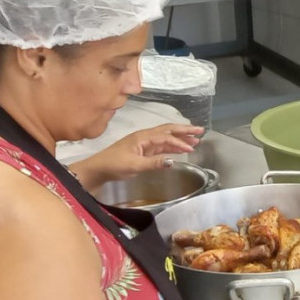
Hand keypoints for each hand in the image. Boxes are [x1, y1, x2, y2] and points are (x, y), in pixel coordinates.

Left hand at [70, 123, 203, 190]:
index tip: (192, 148)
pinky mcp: (143, 150)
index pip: (166, 137)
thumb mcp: (134, 165)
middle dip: (185, 130)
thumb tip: (173, 161)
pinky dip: (173, 145)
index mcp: (142, 137)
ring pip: (166, 137)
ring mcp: (144, 143)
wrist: (98, 169)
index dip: (180, 141)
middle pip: (168, 130)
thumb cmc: (114, 165)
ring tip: (196, 140)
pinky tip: (181, 149)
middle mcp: (144, 137)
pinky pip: (161, 145)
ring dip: (180, 137)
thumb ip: (154, 163)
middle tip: (201, 131)